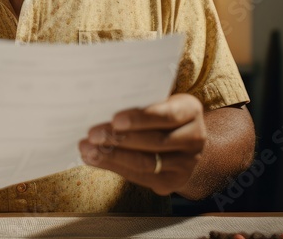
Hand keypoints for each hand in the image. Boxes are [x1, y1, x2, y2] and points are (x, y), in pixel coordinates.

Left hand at [79, 93, 205, 195]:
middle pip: (154, 141)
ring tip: (87, 149)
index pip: (167, 115)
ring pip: (145, 162)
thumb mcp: (159, 100)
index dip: (141, 118)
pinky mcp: (173, 182)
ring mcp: (186, 163)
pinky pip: (140, 177)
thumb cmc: (159, 113)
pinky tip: (94, 159)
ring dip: (112, 156)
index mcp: (191, 110)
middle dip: (119, 138)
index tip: (115, 119)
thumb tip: (99, 103)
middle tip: (92, 134)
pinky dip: (114, 167)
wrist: (182, 140)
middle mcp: (195, 138)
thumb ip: (139, 101)